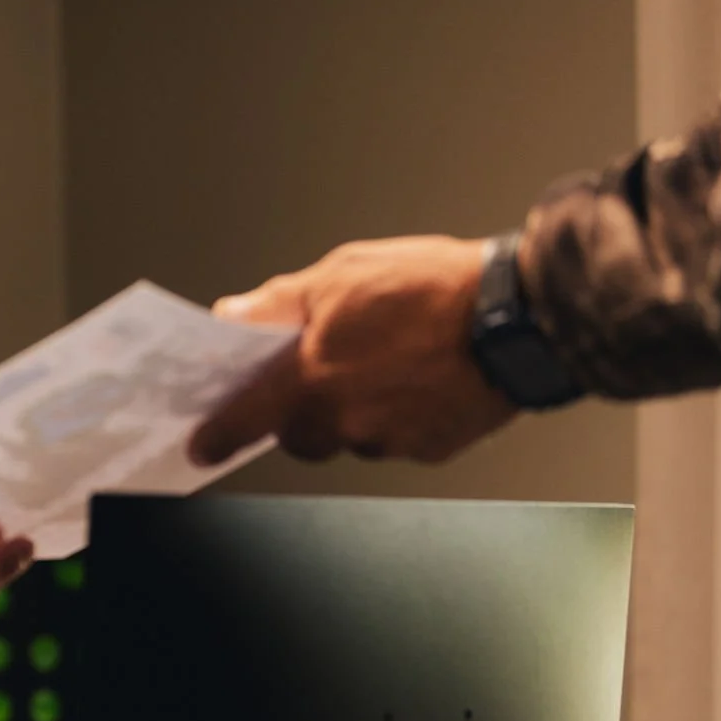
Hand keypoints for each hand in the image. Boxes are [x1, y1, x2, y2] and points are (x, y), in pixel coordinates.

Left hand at [188, 235, 518, 465]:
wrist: (518, 315)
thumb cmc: (433, 288)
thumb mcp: (343, 273)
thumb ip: (281, 303)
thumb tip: (235, 314)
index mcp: (311, 380)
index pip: (245, 420)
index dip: (218, 435)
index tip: (201, 446)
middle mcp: (345, 421)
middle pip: (301, 434)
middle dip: (303, 410)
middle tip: (326, 369)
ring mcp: (389, 440)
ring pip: (352, 436)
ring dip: (356, 409)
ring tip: (389, 360)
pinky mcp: (429, 448)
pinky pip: (398, 438)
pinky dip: (400, 414)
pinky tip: (422, 376)